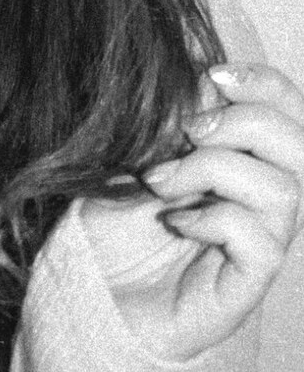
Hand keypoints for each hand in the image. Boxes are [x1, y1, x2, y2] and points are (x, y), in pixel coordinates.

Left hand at [80, 63, 303, 361]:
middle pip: (302, 145)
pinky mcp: (246, 285)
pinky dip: (214, 219)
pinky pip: (261, 243)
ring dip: (215, 170)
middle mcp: (264, 201)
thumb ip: (165, 119)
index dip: (265, 84)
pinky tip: (174, 221)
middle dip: (244, 122)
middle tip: (187, 130)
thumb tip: (195, 76)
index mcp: (246, 161)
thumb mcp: (130, 156)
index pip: (289, 112)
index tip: (213, 73)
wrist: (89, 299)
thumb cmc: (112, 224)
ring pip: (284, 190)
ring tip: (160, 180)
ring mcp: (260, 243)